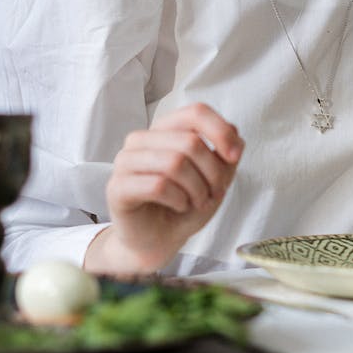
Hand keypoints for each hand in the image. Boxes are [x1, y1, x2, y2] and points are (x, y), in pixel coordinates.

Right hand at [84, 103, 243, 274]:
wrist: (157, 240)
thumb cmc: (183, 206)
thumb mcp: (214, 179)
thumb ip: (225, 155)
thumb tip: (235, 136)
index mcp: (164, 130)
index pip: (195, 112)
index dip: (221, 132)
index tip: (235, 157)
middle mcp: (141, 139)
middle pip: (190, 141)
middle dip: (213, 172)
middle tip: (214, 193)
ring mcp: (125, 161)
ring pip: (174, 162)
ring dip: (197, 188)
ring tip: (197, 202)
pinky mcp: (117, 187)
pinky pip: (158, 185)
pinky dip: (179, 199)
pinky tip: (180, 206)